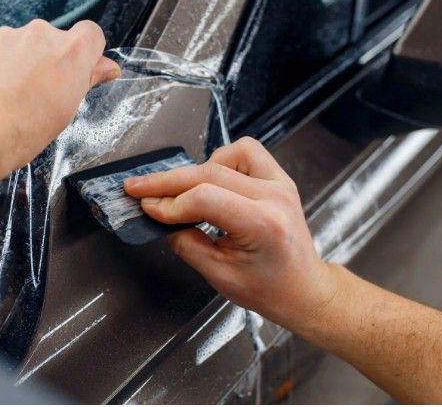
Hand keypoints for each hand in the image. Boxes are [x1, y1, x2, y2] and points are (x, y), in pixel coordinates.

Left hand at [0, 19, 119, 177]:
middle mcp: (40, 35)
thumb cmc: (22, 130)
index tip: (81, 70)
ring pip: (22, 45)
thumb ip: (86, 79)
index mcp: (70, 51)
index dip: (87, 52)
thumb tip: (106, 67)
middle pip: (53, 41)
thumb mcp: (66, 110)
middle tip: (41, 94)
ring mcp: (8, 36)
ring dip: (21, 63)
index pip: (91, 34)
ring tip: (11, 97)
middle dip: (49, 61)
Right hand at [123, 137, 338, 328]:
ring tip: (180, 190)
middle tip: (138, 186)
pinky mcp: (278, 177)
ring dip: (197, 170)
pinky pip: (245, 152)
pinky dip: (221, 161)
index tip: (146, 208)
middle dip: (168, 181)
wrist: (303, 288)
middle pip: (209, 172)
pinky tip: (210, 181)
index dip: (170, 203)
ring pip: (227, 155)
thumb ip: (187, 244)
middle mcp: (274, 196)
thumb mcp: (220, 276)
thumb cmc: (269, 289)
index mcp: (263, 224)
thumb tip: (159, 218)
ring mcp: (279, 183)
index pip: (205, 198)